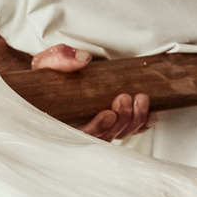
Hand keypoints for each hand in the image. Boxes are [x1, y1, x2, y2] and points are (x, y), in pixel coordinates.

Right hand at [31, 44, 154, 140]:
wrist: (53, 76)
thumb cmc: (48, 74)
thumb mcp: (45, 63)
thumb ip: (60, 59)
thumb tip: (83, 59)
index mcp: (63, 122)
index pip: (80, 136)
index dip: (96, 129)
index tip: (108, 114)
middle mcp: (82, 129)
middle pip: (105, 137)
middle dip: (121, 120)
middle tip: (125, 98)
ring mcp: (100, 127)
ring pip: (120, 134)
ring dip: (135, 120)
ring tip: (141, 100)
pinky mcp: (113, 122)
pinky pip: (131, 129)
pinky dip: (143, 124)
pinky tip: (151, 115)